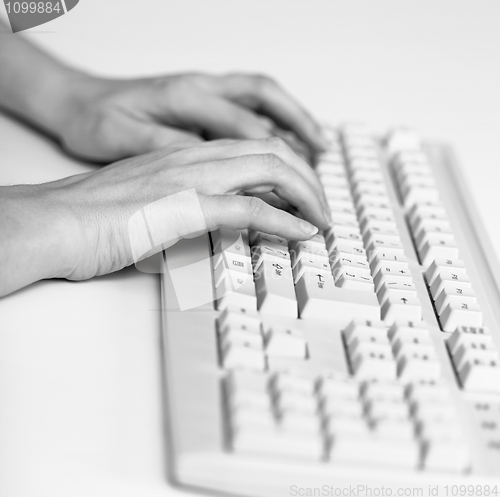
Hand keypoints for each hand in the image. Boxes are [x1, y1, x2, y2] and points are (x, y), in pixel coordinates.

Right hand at [0, 138, 329, 294]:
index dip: (286, 167)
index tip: (302, 193)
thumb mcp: (149, 208)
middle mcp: (191, 157)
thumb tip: (216, 237)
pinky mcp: (183, 207)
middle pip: (270, 150)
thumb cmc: (91, 218)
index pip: (250, 148)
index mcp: (184, 154)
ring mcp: (189, 178)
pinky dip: (284, 219)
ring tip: (323, 219)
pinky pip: (249, 208)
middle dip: (308, 178)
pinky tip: (302, 232)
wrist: (52, 222)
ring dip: (306, 194)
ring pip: (269, 169)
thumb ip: (186, 215)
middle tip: (323, 207)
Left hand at [56, 72, 327, 161]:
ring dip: (297, 122)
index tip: (304, 212)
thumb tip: (223, 173)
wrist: (73, 100)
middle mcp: (201, 88)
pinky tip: (284, 140)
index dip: (284, 179)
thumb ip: (178, 149)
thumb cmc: (95, 120)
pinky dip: (276, 121)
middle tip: (323, 187)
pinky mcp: (202, 99)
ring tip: (321, 149)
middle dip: (303, 148)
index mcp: (185, 98)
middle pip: (268, 112)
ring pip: (265, 98)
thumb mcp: (127, 139)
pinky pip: (250, 105)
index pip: (252, 139)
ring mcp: (203, 89)